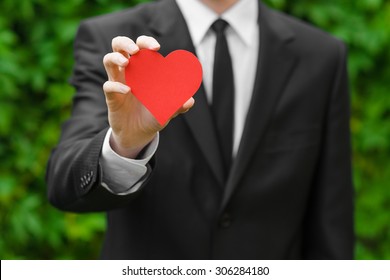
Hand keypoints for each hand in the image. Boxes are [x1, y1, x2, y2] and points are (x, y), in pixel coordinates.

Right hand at [103, 36, 193, 157]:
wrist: (140, 135)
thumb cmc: (153, 116)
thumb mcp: (168, 110)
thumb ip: (178, 105)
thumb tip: (190, 101)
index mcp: (143, 70)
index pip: (140, 47)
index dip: (146, 42)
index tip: (156, 48)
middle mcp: (128, 72)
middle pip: (119, 46)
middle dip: (125, 42)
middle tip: (136, 49)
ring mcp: (118, 83)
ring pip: (108, 60)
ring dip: (116, 58)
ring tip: (126, 63)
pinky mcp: (112, 97)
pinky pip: (108, 86)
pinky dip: (116, 86)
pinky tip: (128, 91)